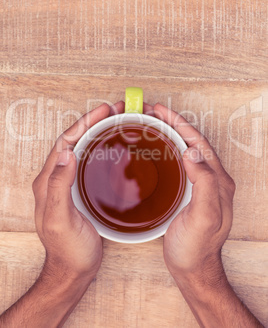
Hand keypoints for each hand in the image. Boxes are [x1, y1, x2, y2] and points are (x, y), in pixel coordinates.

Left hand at [32, 101, 123, 281]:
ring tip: (116, 122)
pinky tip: (114, 149)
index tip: (103, 111)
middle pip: (74, 141)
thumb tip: (66, 153)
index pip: (66, 142)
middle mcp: (56, 178)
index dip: (84, 123)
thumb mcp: (61, 219)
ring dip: (98, 133)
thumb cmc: (67, 249)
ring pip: (83, 149)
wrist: (73, 270)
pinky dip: (102, 150)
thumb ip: (59, 186)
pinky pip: (90, 163)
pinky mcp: (80, 192)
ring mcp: (68, 184)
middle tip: (115, 111)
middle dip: (93, 122)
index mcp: (48, 181)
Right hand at [154, 103, 235, 287]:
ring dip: (170, 134)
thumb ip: (203, 183)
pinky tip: (155, 151)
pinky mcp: (189, 193)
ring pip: (185, 150)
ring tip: (151, 124)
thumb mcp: (203, 217)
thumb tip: (191, 151)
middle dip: (173, 123)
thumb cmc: (197, 247)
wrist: (193, 268)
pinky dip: (167, 150)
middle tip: (151, 113)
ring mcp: (201, 185)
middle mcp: (211, 179)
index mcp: (217, 181)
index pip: (198, 142)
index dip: (179, 123)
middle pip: (192, 141)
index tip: (159, 111)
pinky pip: (178, 164)